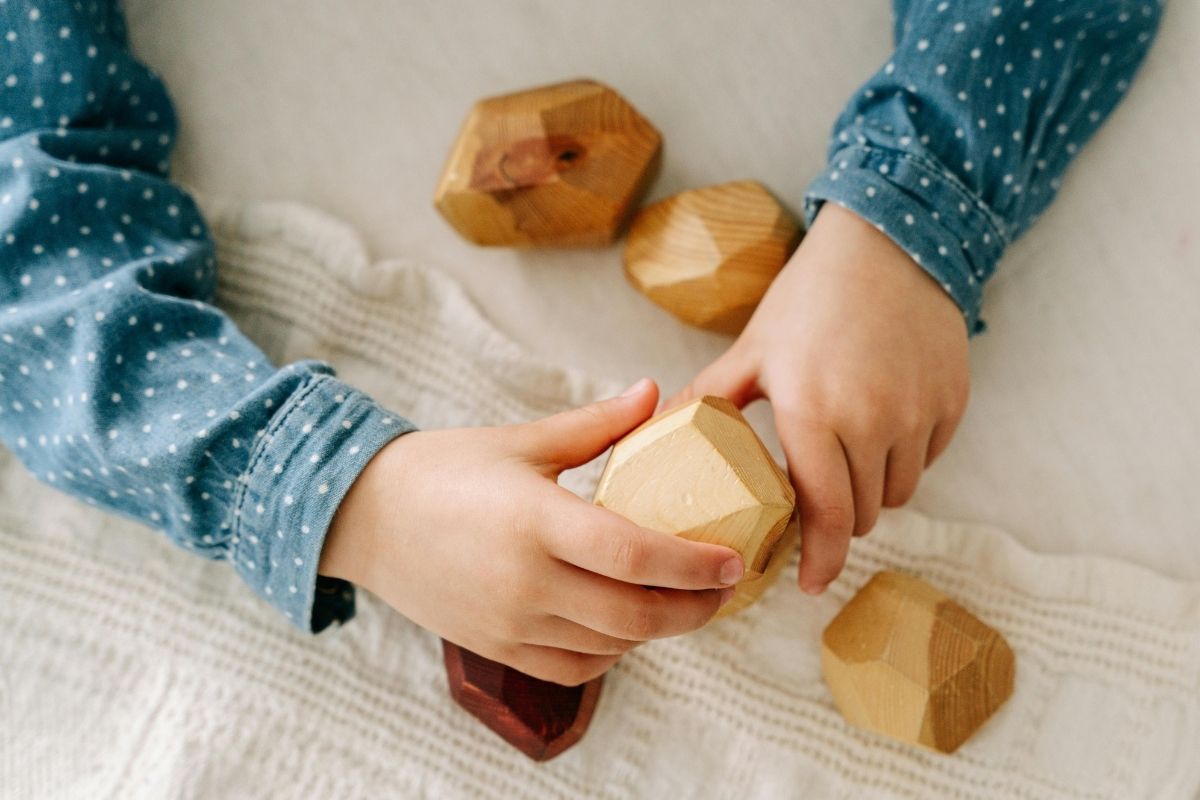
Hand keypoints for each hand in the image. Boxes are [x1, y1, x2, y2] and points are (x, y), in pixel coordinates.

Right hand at [319, 379, 743, 685]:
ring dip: (656, 631)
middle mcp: (524, 580)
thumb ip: (596, 424)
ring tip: (681, 602)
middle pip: (633, 614)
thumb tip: (654, 393)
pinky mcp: (495, 646)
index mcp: (535, 520)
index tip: (733, 560)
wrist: (363, 515)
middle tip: (721, 588)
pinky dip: (610, 653)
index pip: (633, 553)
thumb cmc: (442, 469)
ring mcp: (508, 621)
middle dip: (692, 608)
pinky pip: (571, 667)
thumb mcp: (521, 440)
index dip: (692, 563)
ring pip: (609, 646)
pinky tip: (625, 627)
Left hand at [667, 203, 969, 594]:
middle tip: (815, 509)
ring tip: (845, 460)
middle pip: (863, 513)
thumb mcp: (751, 348)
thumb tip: (653, 435)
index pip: (823, 513)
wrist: (889, 243)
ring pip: (900, 491)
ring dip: (873, 491)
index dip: (818, 559)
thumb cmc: (809, 297)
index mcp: (813, 413)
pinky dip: (904, 457)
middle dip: (837, 522)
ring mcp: (920, 413)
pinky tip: (881, 425)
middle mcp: (874, 421)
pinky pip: (928, 458)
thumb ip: (708, 399)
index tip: (808, 584)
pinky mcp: (953, 403)